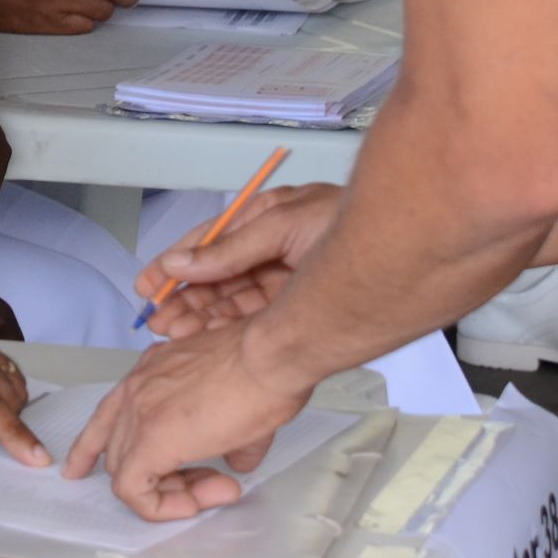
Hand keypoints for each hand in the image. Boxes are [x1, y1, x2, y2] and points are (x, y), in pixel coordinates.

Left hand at [64, 322, 315, 521]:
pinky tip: (192, 505)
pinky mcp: (150, 439)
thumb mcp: (235, 402)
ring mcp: (138, 412)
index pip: (111, 420)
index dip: (118, 453)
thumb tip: (235, 461)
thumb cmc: (262, 368)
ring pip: (124, 472)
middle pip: (121, 451)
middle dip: (162, 477)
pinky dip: (159, 507)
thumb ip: (228, 438)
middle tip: (208, 482)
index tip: (176, 470)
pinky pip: (132, 490)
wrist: (269, 359)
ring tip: (214, 491)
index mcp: (151, 372)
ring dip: (167, 493)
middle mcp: (136, 388)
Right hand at [136, 185, 341, 337]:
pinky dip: (228, 327)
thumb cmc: (352, 220)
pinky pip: (254, 315)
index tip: (148, 284)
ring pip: (231, 299)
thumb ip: (232, 249)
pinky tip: (207, 338)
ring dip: (201, 315)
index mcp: (265, 218)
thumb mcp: (284, 225)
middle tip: (158, 320)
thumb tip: (181, 262)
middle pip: (216, 274)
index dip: (174, 264)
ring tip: (175, 333)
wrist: (409, 244)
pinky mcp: (298, 302)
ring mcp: (284, 276)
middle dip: (184, 296)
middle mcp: (270, 247)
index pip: (208, 242)